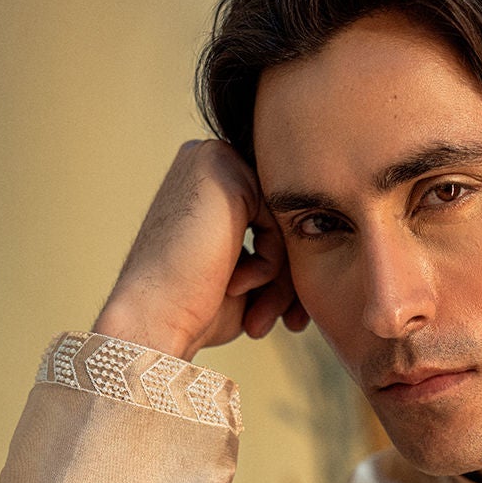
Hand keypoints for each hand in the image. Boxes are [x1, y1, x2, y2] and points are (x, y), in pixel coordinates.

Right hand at [92, 140, 309, 360]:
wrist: (154, 319)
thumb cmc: (194, 308)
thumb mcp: (245, 273)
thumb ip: (275, 246)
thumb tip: (327, 237)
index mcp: (210, 181)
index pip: (275, 221)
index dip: (287, 271)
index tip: (289, 317)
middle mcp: (210, 160)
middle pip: (284, 218)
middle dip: (291, 278)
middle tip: (286, 323)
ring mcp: (217, 159)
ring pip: (286, 222)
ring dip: (283, 279)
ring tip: (259, 315)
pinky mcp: (226, 170)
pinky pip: (281, 221)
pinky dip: (271, 263)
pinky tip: (236, 283)